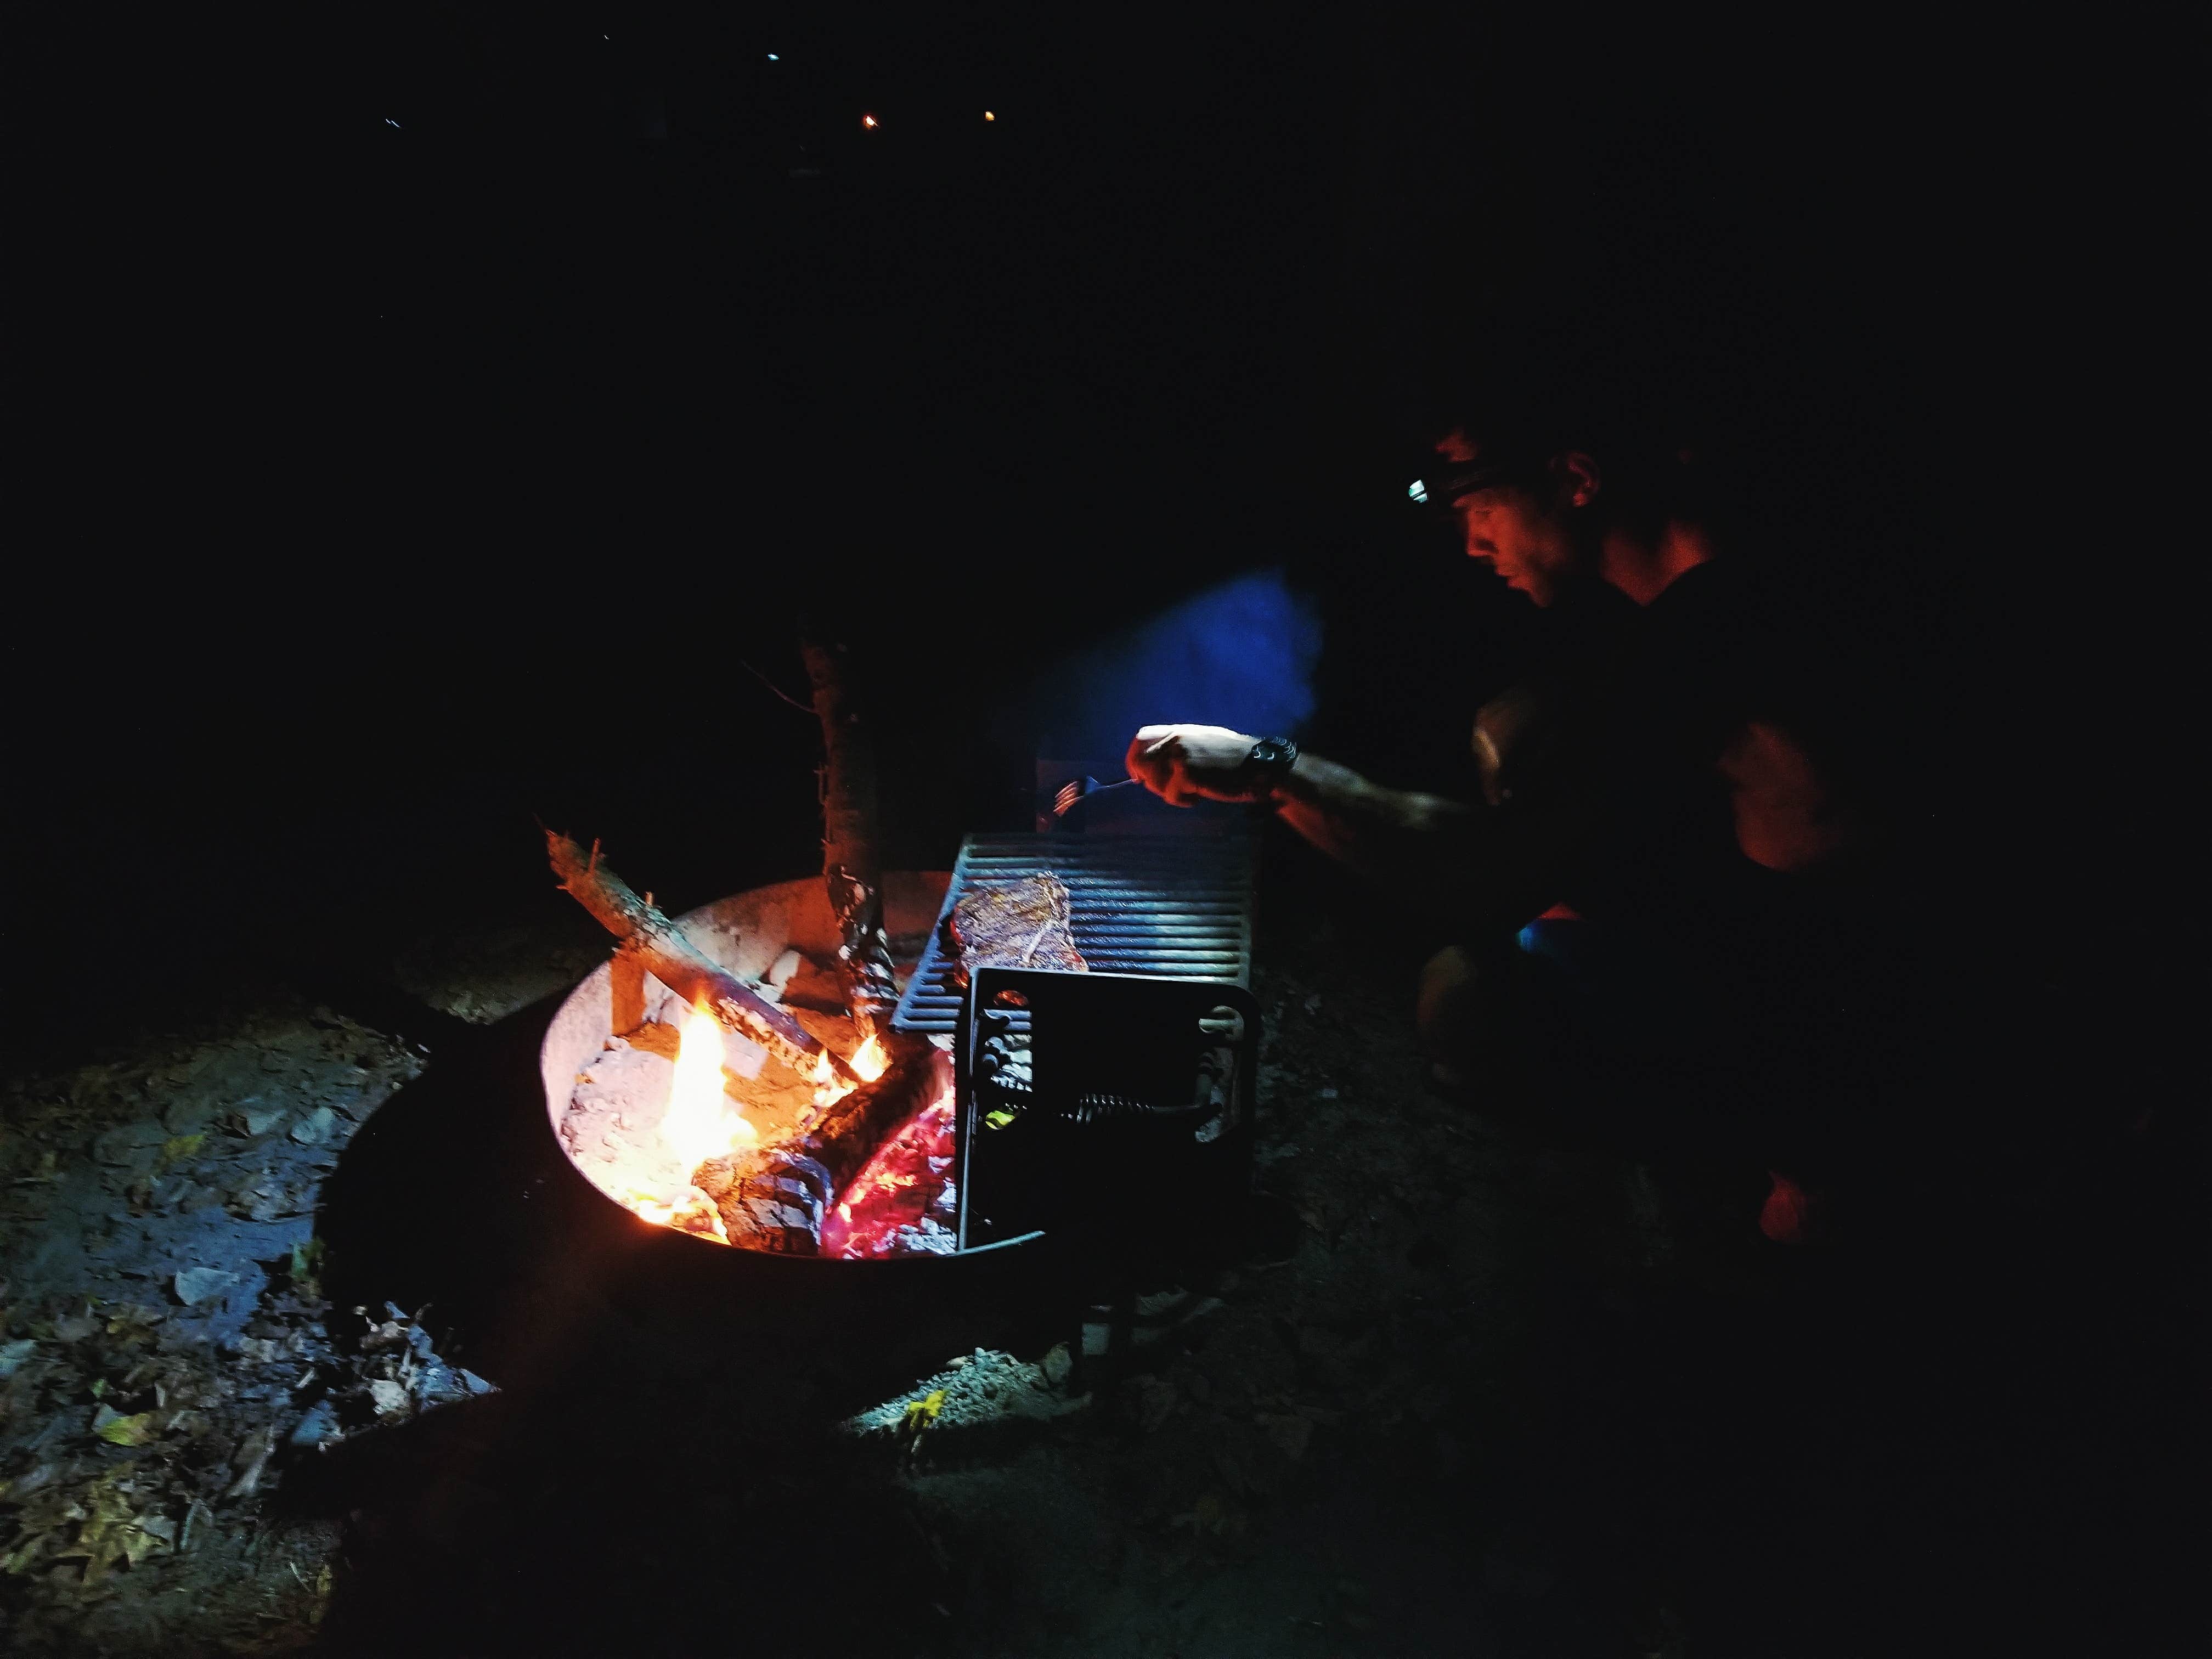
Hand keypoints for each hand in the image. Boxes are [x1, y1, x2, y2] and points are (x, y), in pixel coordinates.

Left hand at [1125, 724, 1265, 804]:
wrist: (1260, 767)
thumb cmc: (1236, 761)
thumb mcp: (1205, 742)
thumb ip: (1180, 747)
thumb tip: (1153, 764)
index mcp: (1181, 730)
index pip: (1141, 737)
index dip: (1134, 758)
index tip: (1137, 775)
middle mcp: (1177, 738)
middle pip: (1140, 761)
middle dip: (1149, 780)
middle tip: (1170, 789)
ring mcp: (1180, 754)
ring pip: (1153, 781)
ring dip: (1170, 792)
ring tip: (1194, 790)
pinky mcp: (1186, 772)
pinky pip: (1170, 795)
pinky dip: (1184, 800)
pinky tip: (1202, 794)